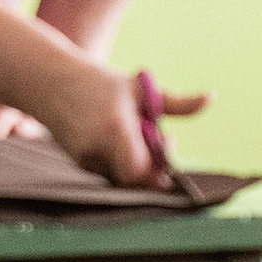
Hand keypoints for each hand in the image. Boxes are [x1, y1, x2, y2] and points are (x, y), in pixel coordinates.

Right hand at [48, 64, 206, 189]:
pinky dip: (119, 160)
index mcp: (114, 129)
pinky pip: (109, 171)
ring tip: (131, 132)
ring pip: (122, 177)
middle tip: (155, 138)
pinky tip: (116, 136)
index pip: (141, 169)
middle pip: (134, 178)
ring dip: (136, 162)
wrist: (51, 83)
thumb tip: (210, 99)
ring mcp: (85, 159)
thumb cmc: (102, 83)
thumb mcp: (141, 88)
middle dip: (151, 166)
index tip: (167, 141)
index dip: (159, 167)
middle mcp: (96, 149)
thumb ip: (177, 102)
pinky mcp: (79, 163)